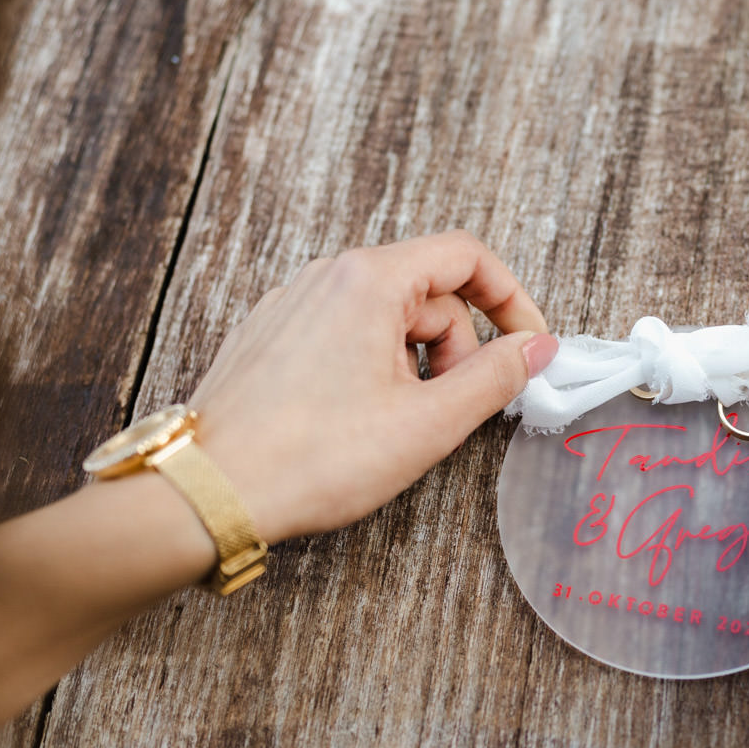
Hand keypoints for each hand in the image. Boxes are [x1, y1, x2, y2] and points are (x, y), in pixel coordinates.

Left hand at [186, 231, 558, 542]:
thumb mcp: (428, 423)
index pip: (466, 256)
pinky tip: (355, 420)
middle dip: (456, 348)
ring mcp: (292, 303)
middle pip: (428, 291)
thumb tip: (538, 349)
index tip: (529, 346)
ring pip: (385, 315)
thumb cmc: (313, 459)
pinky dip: (371, 366)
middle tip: (450, 410)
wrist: (210, 491)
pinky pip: (344, 332)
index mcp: (369, 281)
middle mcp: (327, 276)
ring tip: (396, 423)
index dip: (511, 300)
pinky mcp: (270, 334)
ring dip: (413, 363)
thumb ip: (495, 378)